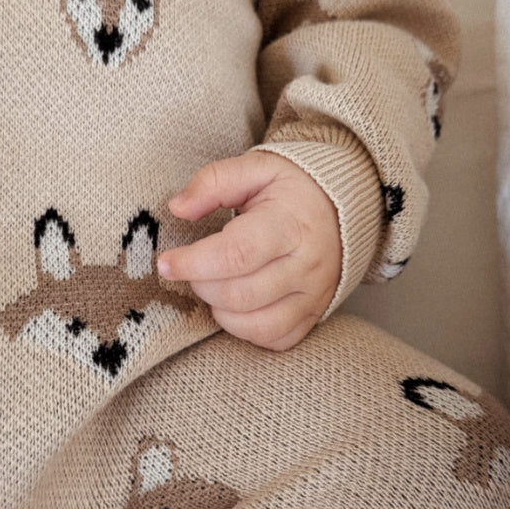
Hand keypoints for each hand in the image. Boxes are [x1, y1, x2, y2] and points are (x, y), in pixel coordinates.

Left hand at [158, 151, 340, 350]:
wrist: (343, 208)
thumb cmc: (292, 189)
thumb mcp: (255, 169)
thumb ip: (213, 183)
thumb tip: (177, 208)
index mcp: (290, 224)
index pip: (235, 254)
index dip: (194, 263)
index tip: (166, 262)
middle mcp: (306, 265)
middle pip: (241, 295)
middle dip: (202, 285)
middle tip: (193, 268)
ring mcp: (313, 295)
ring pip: (256, 325)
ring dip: (220, 310)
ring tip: (214, 285)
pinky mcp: (313, 314)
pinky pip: (275, 339)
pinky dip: (246, 330)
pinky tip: (236, 306)